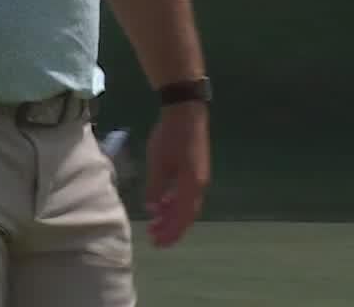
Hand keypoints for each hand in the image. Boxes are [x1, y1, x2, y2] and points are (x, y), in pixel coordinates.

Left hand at [144, 101, 208, 246]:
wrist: (186, 111)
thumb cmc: (171, 137)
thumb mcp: (158, 163)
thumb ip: (156, 188)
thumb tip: (153, 209)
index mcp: (192, 185)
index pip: (182, 217)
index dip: (171, 232)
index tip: (157, 242)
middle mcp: (200, 184)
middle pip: (187, 214)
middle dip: (171, 228)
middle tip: (155, 237)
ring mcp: (199, 176)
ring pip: (187, 204)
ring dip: (172, 215)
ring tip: (156, 222)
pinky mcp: (195, 168)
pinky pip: (186, 193)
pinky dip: (175, 202)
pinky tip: (163, 202)